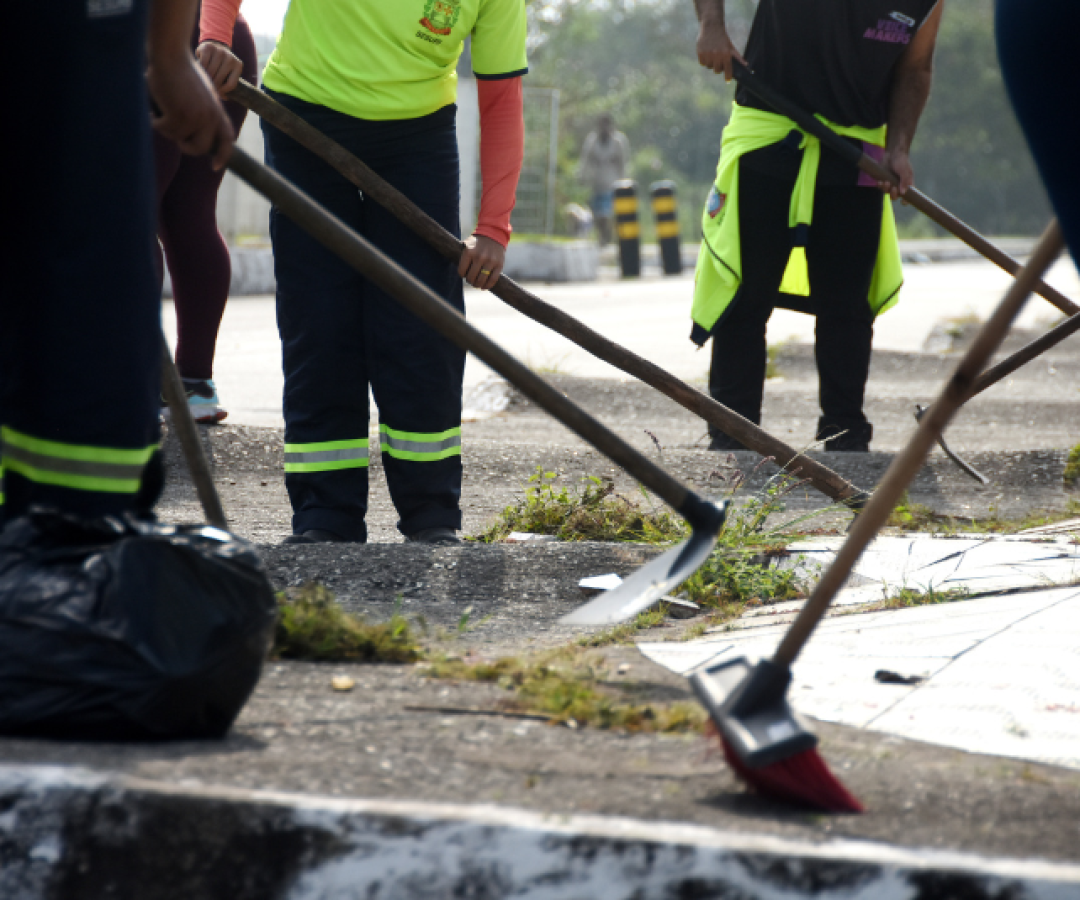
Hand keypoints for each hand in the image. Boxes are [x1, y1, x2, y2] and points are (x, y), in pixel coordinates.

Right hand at [147, 54, 233, 168]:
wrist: (171, 55)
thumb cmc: (182, 70)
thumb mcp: (202, 94)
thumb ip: (204, 112)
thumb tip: (194, 134)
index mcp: (218, 111)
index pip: (227, 140)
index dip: (223, 155)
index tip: (216, 167)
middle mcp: (210, 117)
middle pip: (200, 148)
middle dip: (185, 146)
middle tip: (173, 132)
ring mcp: (196, 117)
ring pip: (177, 137)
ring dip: (165, 125)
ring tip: (162, 106)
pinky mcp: (179, 115)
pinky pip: (163, 128)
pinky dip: (154, 119)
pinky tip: (154, 104)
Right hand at [196, 40, 243, 96]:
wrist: (214, 45)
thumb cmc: (221, 65)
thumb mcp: (228, 73)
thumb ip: (227, 84)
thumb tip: (224, 98)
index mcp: (238, 65)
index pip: (231, 85)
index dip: (223, 92)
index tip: (217, 94)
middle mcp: (230, 58)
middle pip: (219, 79)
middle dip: (212, 86)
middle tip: (207, 88)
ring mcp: (220, 51)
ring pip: (210, 72)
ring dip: (205, 78)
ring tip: (203, 80)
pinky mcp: (208, 47)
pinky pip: (202, 64)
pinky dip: (200, 69)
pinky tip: (200, 70)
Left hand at [458, 234, 504, 289]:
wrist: (493, 234)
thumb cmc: (477, 242)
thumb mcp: (467, 245)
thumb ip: (462, 257)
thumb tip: (461, 273)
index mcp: (469, 252)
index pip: (461, 271)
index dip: (462, 274)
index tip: (464, 274)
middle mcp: (479, 256)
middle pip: (471, 277)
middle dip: (469, 280)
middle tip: (471, 279)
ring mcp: (490, 261)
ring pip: (481, 280)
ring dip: (477, 284)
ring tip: (476, 283)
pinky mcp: (499, 265)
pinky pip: (493, 280)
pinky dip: (487, 286)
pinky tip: (484, 287)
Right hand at [696, 20, 745, 81]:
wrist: (711, 26)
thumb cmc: (723, 38)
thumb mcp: (731, 46)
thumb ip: (737, 57)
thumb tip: (745, 65)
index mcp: (726, 53)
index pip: (728, 69)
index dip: (728, 76)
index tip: (728, 81)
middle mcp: (717, 55)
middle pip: (717, 70)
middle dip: (718, 68)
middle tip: (718, 62)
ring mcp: (708, 54)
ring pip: (709, 67)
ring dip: (710, 63)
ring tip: (712, 55)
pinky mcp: (700, 52)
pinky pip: (702, 63)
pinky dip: (704, 60)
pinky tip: (706, 53)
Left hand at [878, 148, 913, 200]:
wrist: (892, 153)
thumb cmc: (902, 161)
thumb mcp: (905, 171)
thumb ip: (905, 181)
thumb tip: (903, 193)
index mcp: (906, 185)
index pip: (907, 196)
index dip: (906, 201)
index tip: (903, 202)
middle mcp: (898, 186)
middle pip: (895, 197)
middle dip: (893, 195)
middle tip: (893, 188)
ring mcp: (890, 184)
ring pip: (886, 192)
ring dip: (886, 189)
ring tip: (886, 182)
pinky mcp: (883, 180)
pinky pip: (880, 187)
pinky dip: (880, 186)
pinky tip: (880, 181)